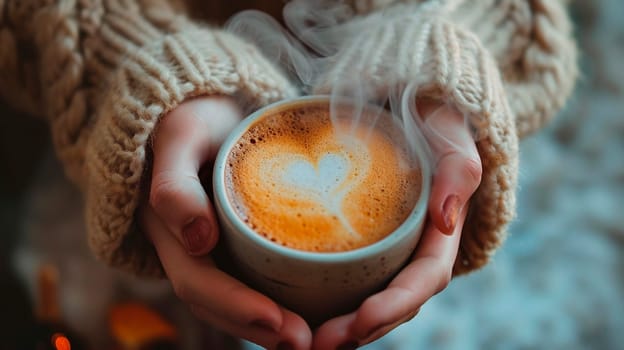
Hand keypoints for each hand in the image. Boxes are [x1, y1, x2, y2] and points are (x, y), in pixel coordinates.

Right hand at [139, 96, 311, 348]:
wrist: (199, 106)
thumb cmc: (189, 117)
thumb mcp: (179, 135)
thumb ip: (175, 182)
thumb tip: (197, 239)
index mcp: (169, 231)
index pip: (199, 282)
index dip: (237, 307)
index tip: (281, 322)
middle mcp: (187, 249)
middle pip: (218, 303)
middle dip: (260, 329)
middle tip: (308, 342)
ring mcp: (208, 249)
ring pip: (233, 301)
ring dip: (269, 327)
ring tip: (313, 339)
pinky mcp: (231, 242)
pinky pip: (250, 281)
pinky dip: (274, 302)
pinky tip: (308, 309)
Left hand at [312, 100, 481, 348]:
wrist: (411, 107)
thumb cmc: (433, 122)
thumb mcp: (451, 136)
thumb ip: (458, 170)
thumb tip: (446, 218)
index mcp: (441, 234)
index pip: (425, 280)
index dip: (396, 305)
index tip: (361, 320)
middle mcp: (416, 249)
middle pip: (395, 303)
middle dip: (361, 329)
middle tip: (318, 344)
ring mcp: (392, 248)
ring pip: (372, 298)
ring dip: (344, 326)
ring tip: (304, 342)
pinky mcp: (367, 241)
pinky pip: (351, 278)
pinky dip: (330, 300)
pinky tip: (298, 307)